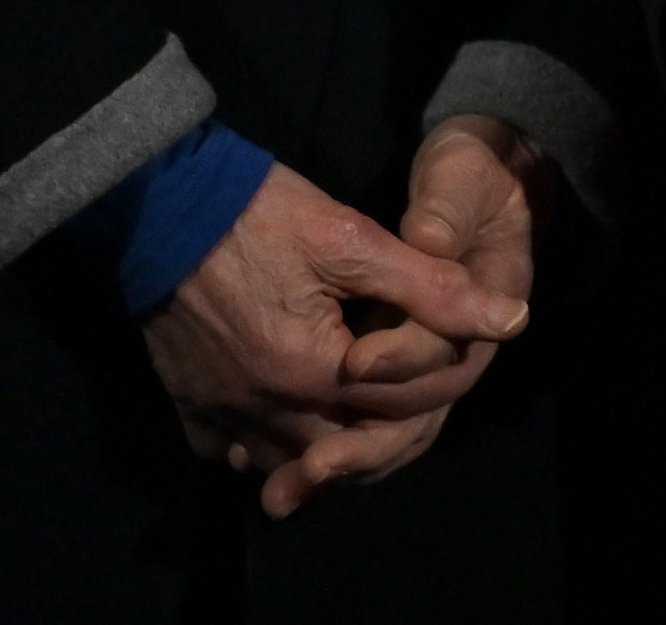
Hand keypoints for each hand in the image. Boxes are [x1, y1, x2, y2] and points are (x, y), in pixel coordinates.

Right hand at [141, 155, 530, 516]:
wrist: (155, 202)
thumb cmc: (257, 212)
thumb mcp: (352, 238)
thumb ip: (432, 288)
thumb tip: (510, 321)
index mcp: (310, 372)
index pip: (396, 412)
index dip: (436, 386)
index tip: (449, 354)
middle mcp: (262, 411)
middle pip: (344, 451)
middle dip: (385, 431)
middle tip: (408, 399)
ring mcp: (219, 415)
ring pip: (289, 463)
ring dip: (329, 448)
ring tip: (358, 416)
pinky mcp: (188, 407)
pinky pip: (234, 452)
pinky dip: (265, 446)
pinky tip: (287, 418)